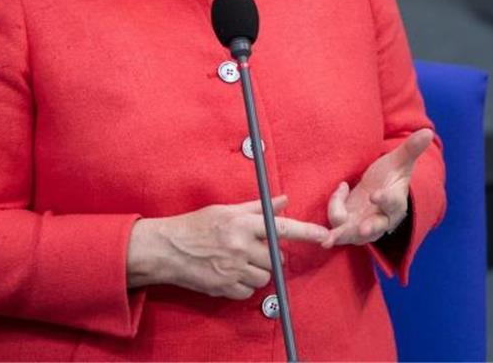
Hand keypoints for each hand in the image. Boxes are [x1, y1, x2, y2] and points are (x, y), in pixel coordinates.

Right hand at [128, 195, 329, 299]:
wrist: (167, 249)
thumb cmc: (196, 225)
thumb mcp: (226, 210)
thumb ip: (258, 208)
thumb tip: (284, 200)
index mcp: (242, 224)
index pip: (282, 228)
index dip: (306, 232)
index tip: (324, 235)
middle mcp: (240, 246)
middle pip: (275, 258)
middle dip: (270, 255)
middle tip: (254, 249)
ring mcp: (233, 269)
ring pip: (264, 277)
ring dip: (259, 271)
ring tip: (241, 261)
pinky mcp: (225, 287)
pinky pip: (248, 291)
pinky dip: (244, 285)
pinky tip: (231, 273)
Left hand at [322, 129, 433, 247]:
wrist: (376, 192)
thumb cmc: (391, 176)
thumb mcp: (399, 162)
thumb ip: (411, 149)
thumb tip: (427, 131)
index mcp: (395, 204)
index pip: (393, 204)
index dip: (385, 200)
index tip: (376, 195)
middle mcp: (380, 219)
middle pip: (375, 228)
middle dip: (369, 229)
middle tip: (362, 230)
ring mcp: (362, 226)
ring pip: (352, 235)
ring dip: (340, 236)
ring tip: (327, 239)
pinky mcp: (347, 227)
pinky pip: (336, 225)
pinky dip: (332, 212)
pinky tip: (342, 188)